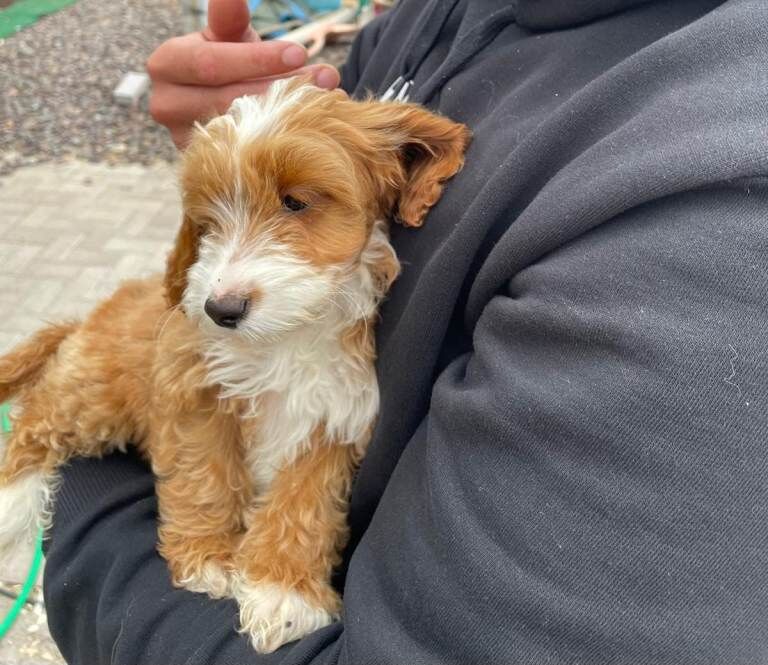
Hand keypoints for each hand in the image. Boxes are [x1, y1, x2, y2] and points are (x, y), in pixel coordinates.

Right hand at [147, 0, 339, 147]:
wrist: (218, 103)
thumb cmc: (227, 61)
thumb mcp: (228, 36)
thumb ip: (229, 19)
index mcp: (167, 64)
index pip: (213, 63)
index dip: (257, 59)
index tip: (299, 54)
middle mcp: (165, 105)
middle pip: (229, 99)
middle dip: (281, 88)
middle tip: (325, 80)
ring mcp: (182, 140)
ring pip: (241, 128)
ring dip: (288, 114)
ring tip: (326, 100)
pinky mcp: (204, 166)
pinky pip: (245, 153)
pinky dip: (279, 139)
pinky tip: (309, 127)